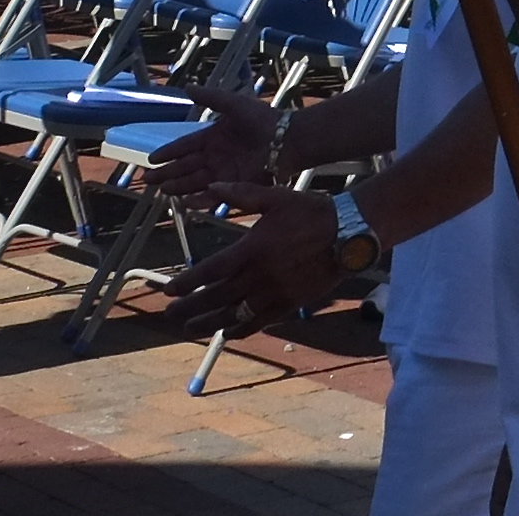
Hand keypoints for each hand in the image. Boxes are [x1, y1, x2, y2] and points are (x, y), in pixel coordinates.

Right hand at [139, 91, 280, 199]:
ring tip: (162, 189)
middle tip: (146, 180)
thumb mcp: (234, 104)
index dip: (169, 152)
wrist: (287, 138)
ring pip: (194, 181)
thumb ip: (211, 97)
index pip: (185, 146)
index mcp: (214, 136)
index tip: (151, 159)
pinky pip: (213, 195)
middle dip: (166, 173)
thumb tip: (187, 87)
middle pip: (185, 166)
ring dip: (178, 186)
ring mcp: (224, 172)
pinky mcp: (234, 185)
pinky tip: (184, 203)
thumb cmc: (263, 119)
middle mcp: (216, 156)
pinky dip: (199, 200)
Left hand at [159, 202, 346, 336]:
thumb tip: (212, 186)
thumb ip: (241, 193)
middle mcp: (259, 275)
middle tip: (171, 314)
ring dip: (209, 323)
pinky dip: (240, 329)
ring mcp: (274, 293)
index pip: (210, 271)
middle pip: (216, 297)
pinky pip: (258, 322)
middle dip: (191, 307)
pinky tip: (226, 333)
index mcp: (252, 249)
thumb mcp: (276, 196)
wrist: (349, 232)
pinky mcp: (289, 304)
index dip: (188, 282)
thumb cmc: (312, 211)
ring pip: (234, 315)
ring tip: (190, 328)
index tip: (169, 290)